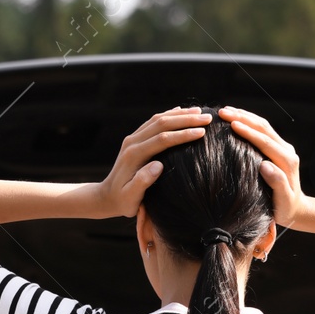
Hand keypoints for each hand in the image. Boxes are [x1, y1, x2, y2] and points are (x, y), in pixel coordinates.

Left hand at [91, 107, 210, 217]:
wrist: (106, 196)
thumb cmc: (122, 202)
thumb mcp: (131, 198)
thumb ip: (142, 182)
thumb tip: (158, 165)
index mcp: (134, 155)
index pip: (162, 139)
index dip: (183, 134)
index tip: (202, 132)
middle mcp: (132, 142)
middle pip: (161, 123)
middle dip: (186, 120)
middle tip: (208, 118)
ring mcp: (132, 139)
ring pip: (158, 119)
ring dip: (179, 114)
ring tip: (200, 113)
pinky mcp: (134, 139)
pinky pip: (153, 122)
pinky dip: (168, 115)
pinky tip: (181, 112)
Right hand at [218, 106, 304, 227]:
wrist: (296, 207)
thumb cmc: (285, 208)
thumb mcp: (283, 200)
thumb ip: (277, 183)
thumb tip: (265, 165)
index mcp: (287, 161)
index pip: (265, 141)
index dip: (249, 132)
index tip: (232, 125)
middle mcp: (286, 150)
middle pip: (263, 128)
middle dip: (243, 118)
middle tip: (222, 112)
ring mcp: (282, 147)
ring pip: (262, 125)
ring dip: (244, 116)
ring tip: (225, 111)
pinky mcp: (278, 147)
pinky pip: (262, 130)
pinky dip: (248, 121)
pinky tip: (236, 118)